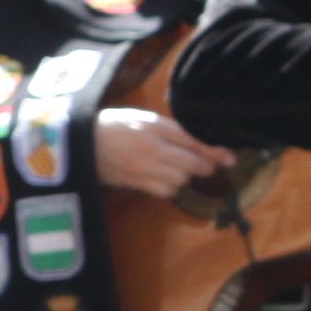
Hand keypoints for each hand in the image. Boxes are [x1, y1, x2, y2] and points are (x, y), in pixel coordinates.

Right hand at [93, 105, 233, 201]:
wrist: (81, 141)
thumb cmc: (114, 126)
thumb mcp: (143, 118)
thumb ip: (170, 129)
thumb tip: (198, 143)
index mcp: (154, 126)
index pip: (192, 141)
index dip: (214, 152)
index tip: (230, 159)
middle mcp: (151, 147)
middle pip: (191, 164)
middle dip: (205, 167)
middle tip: (209, 167)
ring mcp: (143, 166)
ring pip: (180, 180)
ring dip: (186, 177)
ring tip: (181, 170)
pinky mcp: (136, 182)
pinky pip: (165, 191)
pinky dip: (171, 187)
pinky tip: (166, 180)